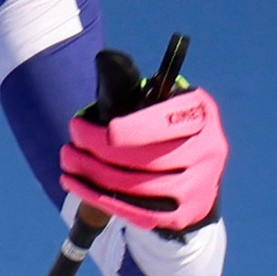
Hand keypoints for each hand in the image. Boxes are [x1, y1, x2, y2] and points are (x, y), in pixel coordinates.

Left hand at [62, 76, 228, 233]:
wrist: (194, 174)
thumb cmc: (163, 128)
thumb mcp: (158, 102)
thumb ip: (133, 88)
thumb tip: (105, 61)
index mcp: (200, 112)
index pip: (161, 122)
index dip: (126, 129)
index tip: (89, 129)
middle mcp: (209, 149)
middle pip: (145, 158)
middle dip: (97, 151)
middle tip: (69, 143)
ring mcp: (200, 186)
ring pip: (137, 187)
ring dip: (93, 176)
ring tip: (67, 163)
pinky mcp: (185, 214)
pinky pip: (137, 212)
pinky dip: (101, 200)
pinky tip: (77, 186)